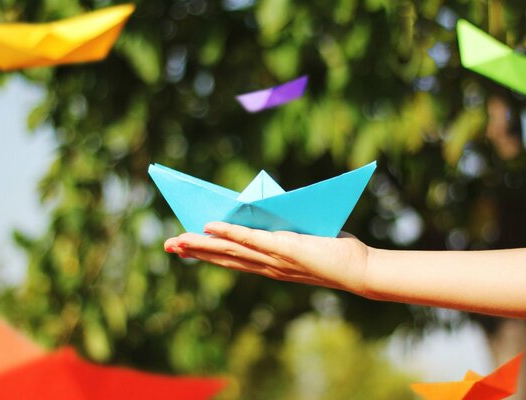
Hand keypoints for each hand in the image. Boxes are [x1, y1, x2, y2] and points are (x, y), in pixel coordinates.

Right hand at [164, 222, 370, 294]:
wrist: (358, 269)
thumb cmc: (333, 252)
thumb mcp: (300, 237)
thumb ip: (280, 227)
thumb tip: (261, 206)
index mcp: (269, 265)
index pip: (232, 259)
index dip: (207, 254)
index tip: (184, 248)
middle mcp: (267, 266)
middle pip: (223, 258)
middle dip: (194, 252)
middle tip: (168, 246)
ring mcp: (273, 259)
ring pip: (230, 250)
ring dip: (202, 245)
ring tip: (177, 240)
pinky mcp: (283, 248)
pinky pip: (251, 239)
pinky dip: (229, 233)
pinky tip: (209, 226)